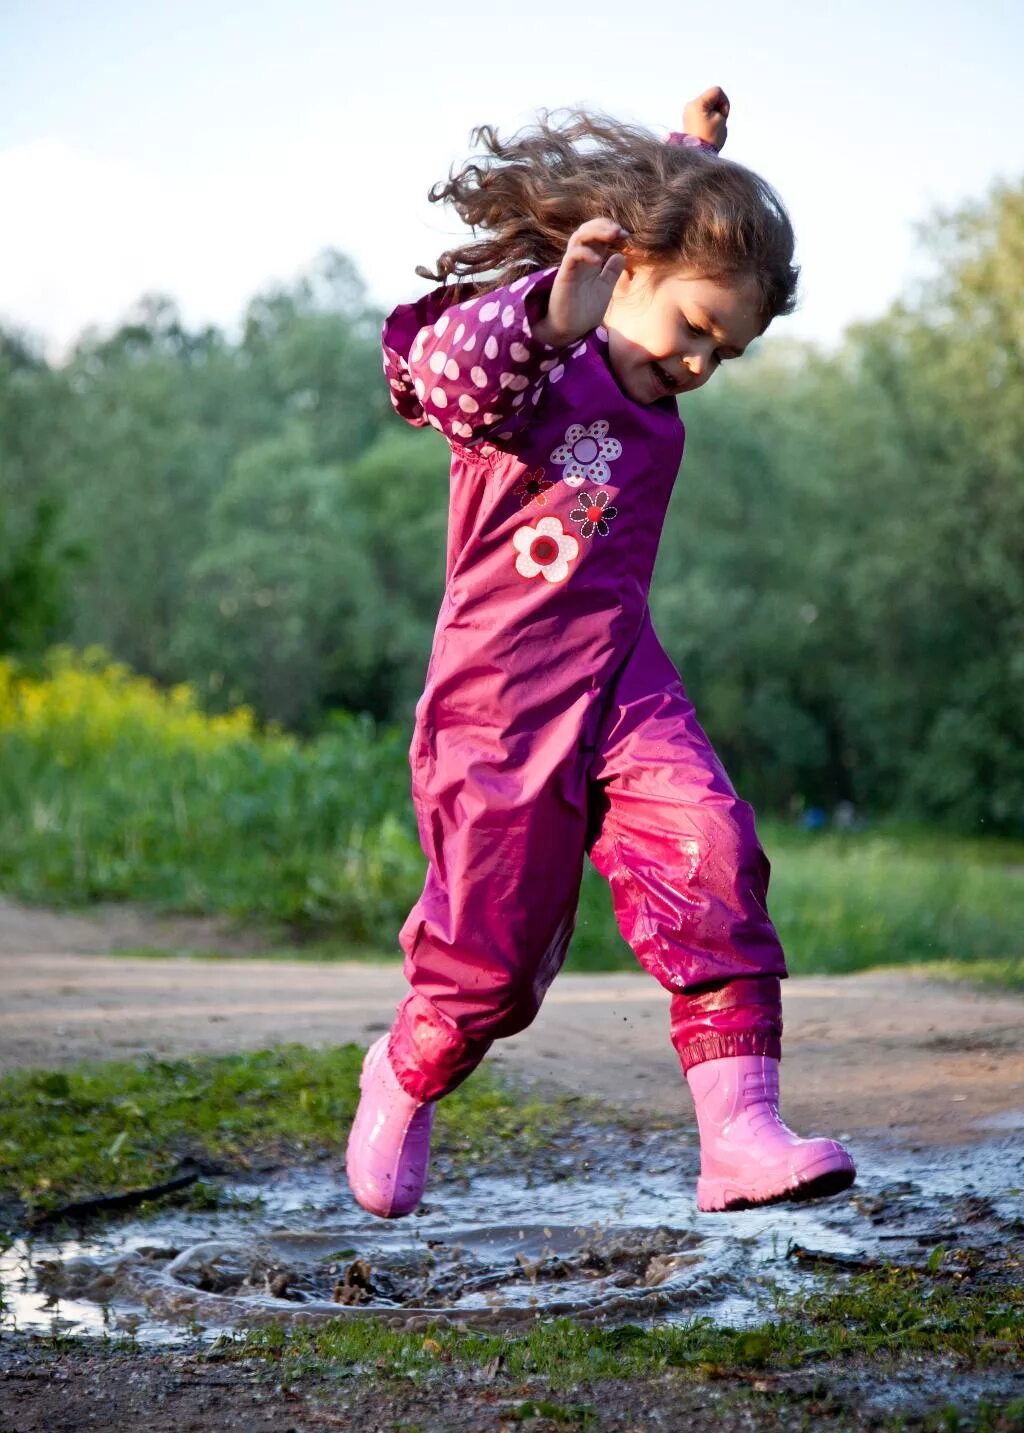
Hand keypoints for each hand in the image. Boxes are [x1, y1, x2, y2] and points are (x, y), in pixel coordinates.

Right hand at [532, 217, 628, 347]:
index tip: (626, 235)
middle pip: (587, 230)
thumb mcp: (604, 289)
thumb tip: (621, 255)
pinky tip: (599, 261)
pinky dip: (586, 253)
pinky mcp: (564, 275)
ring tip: (612, 236)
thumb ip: (612, 272)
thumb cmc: (585, 312)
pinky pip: (572, 256)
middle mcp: (580, 260)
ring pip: (578, 237)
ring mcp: (571, 266)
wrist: (570, 331)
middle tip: (619, 231)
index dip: (611, 230)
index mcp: (590, 261)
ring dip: (596, 231)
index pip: (597, 235)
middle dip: (604, 225)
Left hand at [682, 86, 729, 151]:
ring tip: (712, 128)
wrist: (697, 156)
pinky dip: (708, 119)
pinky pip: (703, 113)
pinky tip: (707, 129)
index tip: (722, 116)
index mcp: (697, 103)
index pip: (717, 91)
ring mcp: (688, 113)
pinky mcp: (689, 120)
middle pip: (712, 98)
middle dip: (718, 108)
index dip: (724, 102)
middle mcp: (690, 106)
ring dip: (714, 114)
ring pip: (708, 106)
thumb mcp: (721, 118)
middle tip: (717, 123)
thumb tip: (714, 108)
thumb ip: (720, 106)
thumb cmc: (710, 138)